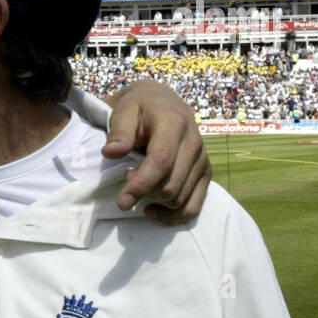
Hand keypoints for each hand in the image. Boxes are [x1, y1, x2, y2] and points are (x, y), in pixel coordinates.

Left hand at [103, 79, 211, 222]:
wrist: (163, 102)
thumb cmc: (139, 107)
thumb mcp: (124, 110)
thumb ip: (118, 131)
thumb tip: (111, 152)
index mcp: (175, 124)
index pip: (162, 161)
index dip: (142, 184)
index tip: (122, 201)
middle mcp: (195, 143)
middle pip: (171, 185)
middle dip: (144, 192)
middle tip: (125, 180)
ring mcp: (203, 160)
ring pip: (180, 199)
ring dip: (155, 202)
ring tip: (137, 187)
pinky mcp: (205, 173)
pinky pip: (193, 206)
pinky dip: (172, 215)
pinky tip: (151, 209)